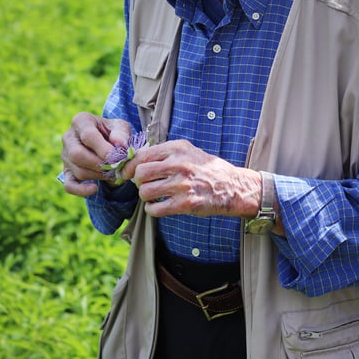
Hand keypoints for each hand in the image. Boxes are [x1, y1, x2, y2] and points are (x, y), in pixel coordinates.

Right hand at [61, 112, 132, 197]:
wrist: (106, 142)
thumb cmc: (113, 132)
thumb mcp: (121, 127)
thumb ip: (121, 133)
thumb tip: (119, 144)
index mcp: (81, 121)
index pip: (88, 135)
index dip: (102, 148)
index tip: (116, 157)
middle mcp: (68, 137)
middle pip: (77, 154)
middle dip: (98, 164)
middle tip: (115, 167)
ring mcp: (65, 155)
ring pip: (77, 170)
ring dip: (97, 175)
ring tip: (113, 172)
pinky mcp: (66, 171)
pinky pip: (69, 185)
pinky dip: (81, 190)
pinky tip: (94, 189)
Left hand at [121, 138, 262, 218]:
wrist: (232, 186)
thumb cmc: (207, 169)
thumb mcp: (188, 151)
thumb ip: (165, 153)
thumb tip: (137, 159)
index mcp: (177, 148)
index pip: (142, 155)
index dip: (130, 166)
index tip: (126, 173)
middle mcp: (179, 164)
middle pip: (140, 173)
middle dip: (137, 181)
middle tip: (142, 185)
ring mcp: (182, 185)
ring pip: (145, 191)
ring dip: (145, 196)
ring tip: (152, 195)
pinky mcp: (185, 204)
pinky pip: (155, 208)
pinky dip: (151, 209)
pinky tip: (157, 206)